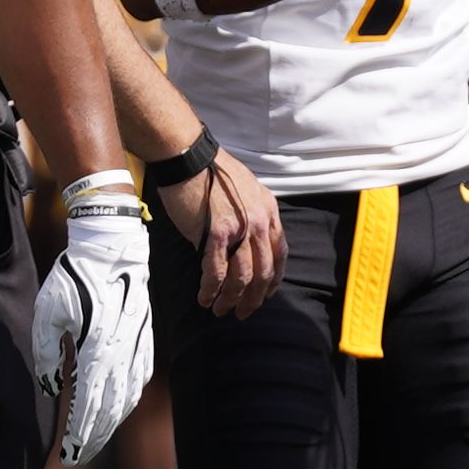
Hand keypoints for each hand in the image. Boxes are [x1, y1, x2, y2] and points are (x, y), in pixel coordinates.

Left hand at [32, 180, 156, 466]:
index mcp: (96, 350)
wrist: (113, 248)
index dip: (79, 435)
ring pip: (127, 398)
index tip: (68, 454)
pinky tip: (118, 410)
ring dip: (111, 423)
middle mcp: (121, 355)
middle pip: (110, 410)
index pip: (87, 405)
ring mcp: (138, 347)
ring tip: (95, 440)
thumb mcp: (48, 312)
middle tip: (78, 457)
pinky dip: (127, 400)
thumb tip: (50, 387)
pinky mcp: (145, 339)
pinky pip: (138, 380)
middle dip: (94, 438)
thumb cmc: (74, 277)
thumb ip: (46, 353)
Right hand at [162, 148, 284, 319]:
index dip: (273, 279)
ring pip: (242, 277)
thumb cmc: (210, 170)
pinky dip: (212, 289)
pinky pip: (217, 271)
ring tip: (221, 310)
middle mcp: (259, 222)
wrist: (188, 157)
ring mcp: (240, 229)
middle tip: (243, 312)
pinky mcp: (217, 234)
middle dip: (254, 298)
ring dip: (232, 299)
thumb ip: (249, 215)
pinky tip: (205, 298)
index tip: (265, 293)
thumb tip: (240, 241)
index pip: (279, 253)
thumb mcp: (245, 189)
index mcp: (268, 211)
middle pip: (263, 271)